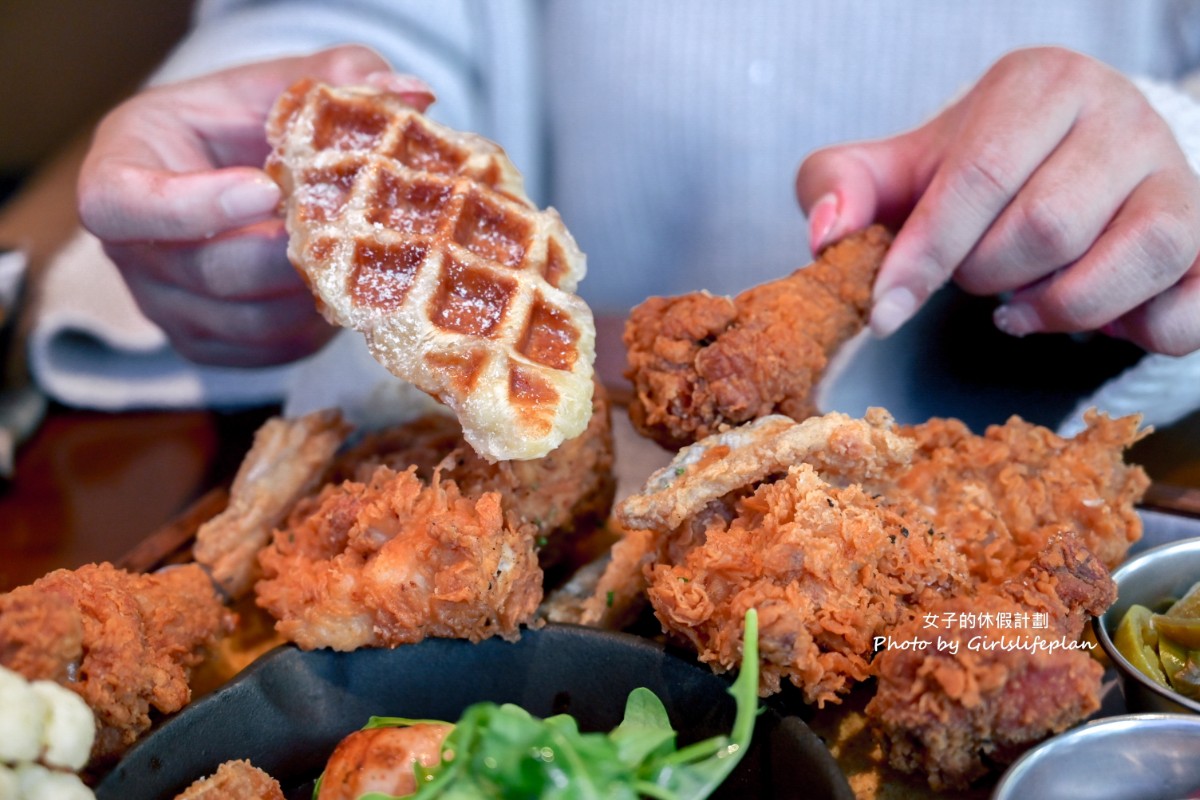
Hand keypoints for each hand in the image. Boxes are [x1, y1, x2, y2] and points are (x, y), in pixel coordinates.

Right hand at [77, 45, 433, 366]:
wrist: (250, 175)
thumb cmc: (253, 123)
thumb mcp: (285, 84)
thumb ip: (338, 75)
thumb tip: (409, 94)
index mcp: (122, 164)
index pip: (118, 204)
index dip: (190, 206)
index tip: (266, 188)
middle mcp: (129, 247)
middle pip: (202, 271)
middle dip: (284, 255)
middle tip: (343, 230)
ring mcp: (163, 304)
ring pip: (243, 320)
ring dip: (308, 292)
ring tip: (350, 256)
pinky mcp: (207, 344)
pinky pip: (266, 349)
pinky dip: (313, 324)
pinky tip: (341, 287)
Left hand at [796, 46, 1199, 355]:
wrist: (1062, 167)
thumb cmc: (973, 172)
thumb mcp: (894, 170)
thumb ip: (840, 186)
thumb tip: (824, 234)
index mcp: (1041, 84)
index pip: (979, 177)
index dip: (926, 256)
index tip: (886, 312)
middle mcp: (1123, 116)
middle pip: (1047, 226)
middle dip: (988, 277)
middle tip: (976, 276)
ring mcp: (1178, 176)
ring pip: (1131, 260)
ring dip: (1059, 308)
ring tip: (1024, 300)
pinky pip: (1188, 311)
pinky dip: (1137, 333)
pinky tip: (1095, 319)